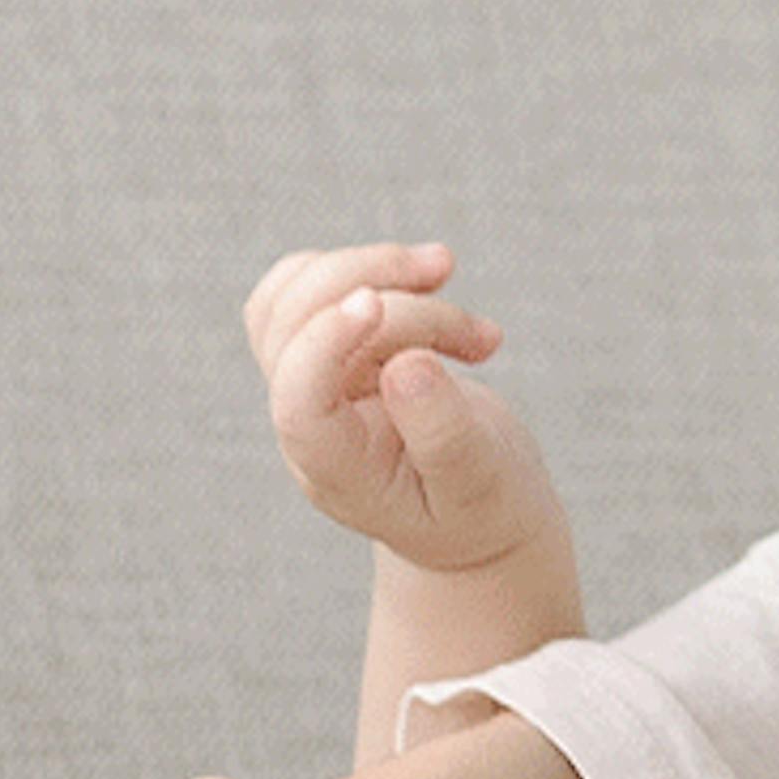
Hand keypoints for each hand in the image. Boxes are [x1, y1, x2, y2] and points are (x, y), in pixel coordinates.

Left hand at [246, 241, 558, 577]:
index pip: (298, 400)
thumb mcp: (481, 483)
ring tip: (445, 271)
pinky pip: (309, 288)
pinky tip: (421, 281)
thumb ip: (444, 433)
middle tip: (451, 280)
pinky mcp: (330, 355)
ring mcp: (312, 385)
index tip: (377, 300)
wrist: (480, 510)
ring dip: (374, 267)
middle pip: (293, 327)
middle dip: (379, 287)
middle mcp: (308, 424)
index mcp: (337, 470)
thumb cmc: (484, 507)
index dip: (323, 341)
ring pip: (296, 294)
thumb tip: (407, 364)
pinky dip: (366, 267)